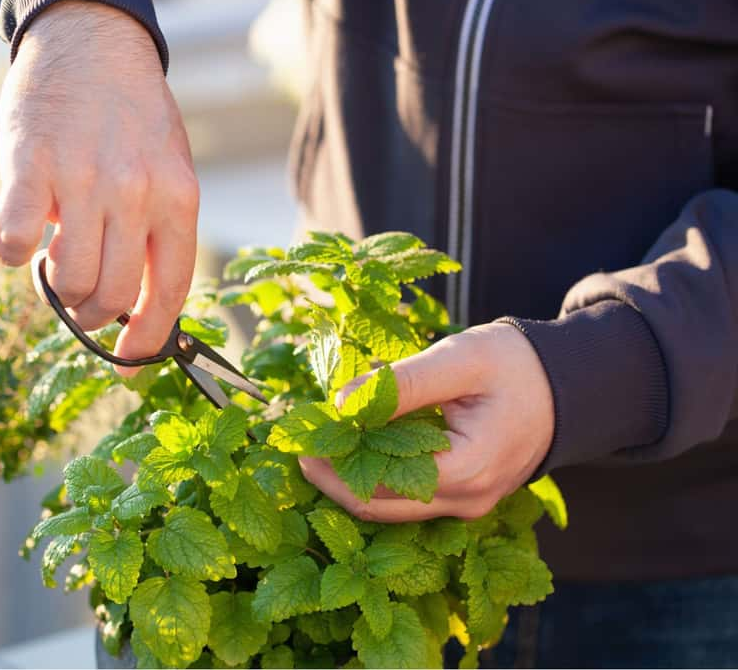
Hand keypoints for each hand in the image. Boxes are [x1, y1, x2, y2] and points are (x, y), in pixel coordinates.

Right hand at [0, 0, 198, 374]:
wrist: (91, 43)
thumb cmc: (132, 119)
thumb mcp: (168, 171)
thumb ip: (158, 235)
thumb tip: (136, 310)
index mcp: (178, 198)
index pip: (169, 291)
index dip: (147, 339)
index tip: (129, 362)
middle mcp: (135, 192)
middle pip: (112, 295)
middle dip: (91, 316)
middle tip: (79, 302)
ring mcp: (82, 179)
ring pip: (68, 280)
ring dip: (56, 287)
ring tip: (55, 260)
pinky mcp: (29, 167)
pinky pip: (15, 243)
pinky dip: (13, 255)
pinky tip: (20, 237)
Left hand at [300, 323, 554, 521]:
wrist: (571, 384)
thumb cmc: (518, 365)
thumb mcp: (460, 360)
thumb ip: (402, 384)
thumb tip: (340, 403)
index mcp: (466, 471)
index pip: (377, 484)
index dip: (332, 462)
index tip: (303, 431)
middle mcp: (467, 501)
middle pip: (377, 507)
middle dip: (331, 477)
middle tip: (298, 443)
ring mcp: (468, 505)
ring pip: (390, 509)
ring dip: (350, 479)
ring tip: (320, 442)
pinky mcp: (465, 497)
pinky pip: (409, 499)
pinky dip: (376, 477)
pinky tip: (355, 447)